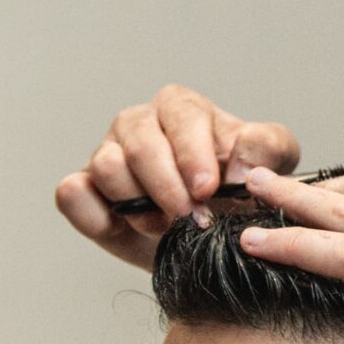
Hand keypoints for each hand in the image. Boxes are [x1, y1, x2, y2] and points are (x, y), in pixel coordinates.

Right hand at [54, 84, 300, 271]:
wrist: (213, 234)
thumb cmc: (239, 189)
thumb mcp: (272, 165)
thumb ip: (266, 150)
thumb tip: (240, 165)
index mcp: (181, 109)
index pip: (180, 116)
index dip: (192, 155)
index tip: (208, 189)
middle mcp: (139, 125)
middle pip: (140, 143)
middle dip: (167, 187)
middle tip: (190, 218)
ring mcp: (107, 155)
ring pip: (106, 166)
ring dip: (138, 204)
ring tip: (166, 225)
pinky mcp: (86, 190)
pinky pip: (72, 194)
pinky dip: (92, 213)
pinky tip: (123, 228)